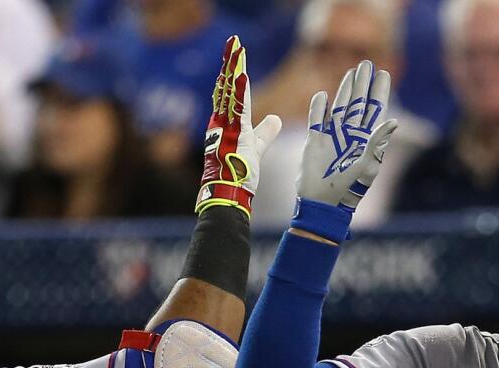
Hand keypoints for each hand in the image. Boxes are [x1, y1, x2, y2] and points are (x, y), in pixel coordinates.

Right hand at [196, 35, 281, 216]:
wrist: (229, 193)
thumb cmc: (239, 174)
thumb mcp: (256, 148)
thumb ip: (265, 132)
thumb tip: (276, 119)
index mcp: (226, 123)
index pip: (231, 93)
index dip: (234, 74)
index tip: (237, 56)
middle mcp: (222, 121)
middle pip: (227, 87)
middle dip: (231, 64)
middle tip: (234, 43)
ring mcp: (225, 126)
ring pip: (229, 92)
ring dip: (233, 70)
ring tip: (236, 49)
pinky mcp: (231, 133)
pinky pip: (236, 108)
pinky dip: (239, 90)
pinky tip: (241, 73)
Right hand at [297, 59, 397, 214]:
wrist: (324, 202)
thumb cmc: (349, 188)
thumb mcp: (367, 165)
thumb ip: (378, 142)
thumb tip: (393, 121)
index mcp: (365, 139)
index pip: (374, 109)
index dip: (379, 91)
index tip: (383, 73)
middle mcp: (350, 135)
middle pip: (358, 103)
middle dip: (363, 84)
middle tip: (366, 64)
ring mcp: (332, 137)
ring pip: (340, 107)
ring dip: (345, 90)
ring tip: (351, 72)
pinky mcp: (315, 142)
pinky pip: (316, 120)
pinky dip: (318, 108)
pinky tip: (322, 96)